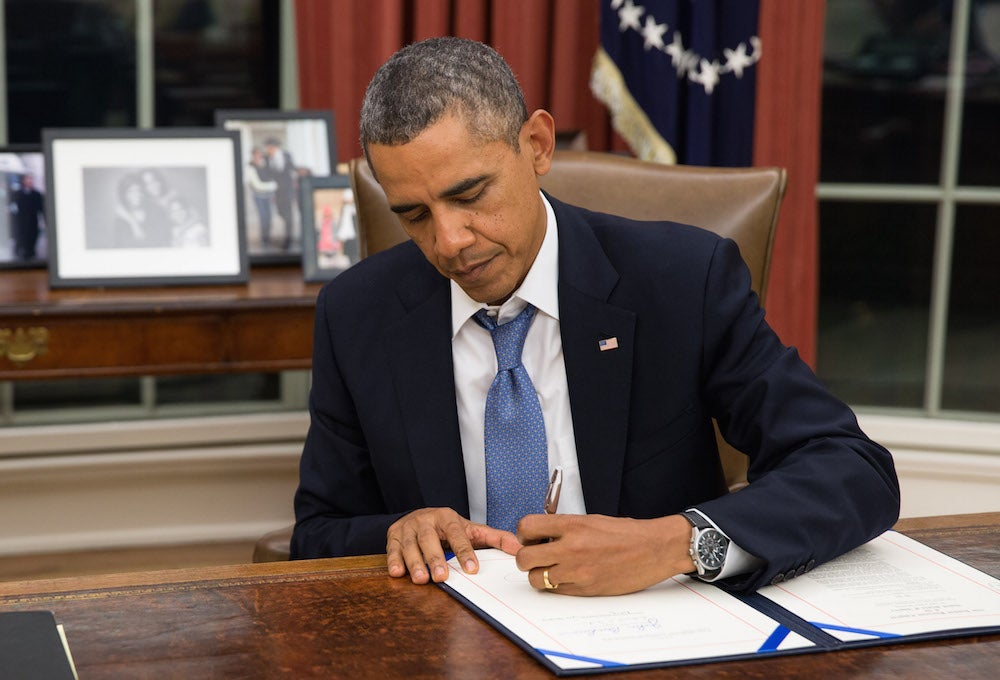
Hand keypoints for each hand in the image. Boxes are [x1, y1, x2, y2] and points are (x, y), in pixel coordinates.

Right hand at [386, 507, 520, 584]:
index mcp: (447, 517)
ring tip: (421, 579)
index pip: (457, 534)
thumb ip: (494, 538)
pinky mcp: (392, 535)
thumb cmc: (448, 528)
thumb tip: (519, 548)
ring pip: (410, 545)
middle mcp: (425, 519)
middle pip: (429, 538)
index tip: (472, 569)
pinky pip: (392, 548)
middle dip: (435, 558)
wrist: (419, 516)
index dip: (464, 551)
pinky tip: (397, 572)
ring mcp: (407, 527)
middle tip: (442, 577)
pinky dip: (394, 560)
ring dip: (415, 562)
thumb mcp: (471, 530)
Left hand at [515, 514, 695, 595]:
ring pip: (536, 579)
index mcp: (572, 525)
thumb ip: (563, 528)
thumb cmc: (625, 533)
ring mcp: (577, 571)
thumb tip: (540, 537)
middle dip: (526, 558)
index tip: (531, 538)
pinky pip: (556, 591)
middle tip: (537, 556)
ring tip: (554, 568)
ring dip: (540, 575)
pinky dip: (557, 586)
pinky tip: (570, 576)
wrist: (654, 549)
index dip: (524, 535)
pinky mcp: (585, 590)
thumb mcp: (591, 520)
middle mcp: (570, 548)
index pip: (526, 528)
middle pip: (524, 558)